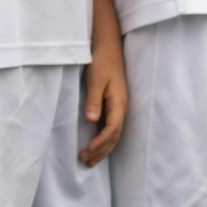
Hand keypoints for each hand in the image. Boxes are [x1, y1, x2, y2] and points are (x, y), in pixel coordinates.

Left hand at [79, 39, 126, 165]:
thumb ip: (94, 100)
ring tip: (89, 160)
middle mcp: (121, 108)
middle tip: (85, 161)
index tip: (88, 150)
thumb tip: (92, 120)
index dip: (101, 142)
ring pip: (113, 134)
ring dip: (102, 148)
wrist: (107, 45)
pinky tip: (95, 145)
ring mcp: (117, 107)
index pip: (112, 129)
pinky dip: (102, 139)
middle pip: (114, 136)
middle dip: (101, 151)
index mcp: (119, 103)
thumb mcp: (96, 79)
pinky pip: (110, 127)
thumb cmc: (102, 60)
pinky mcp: (112, 104)